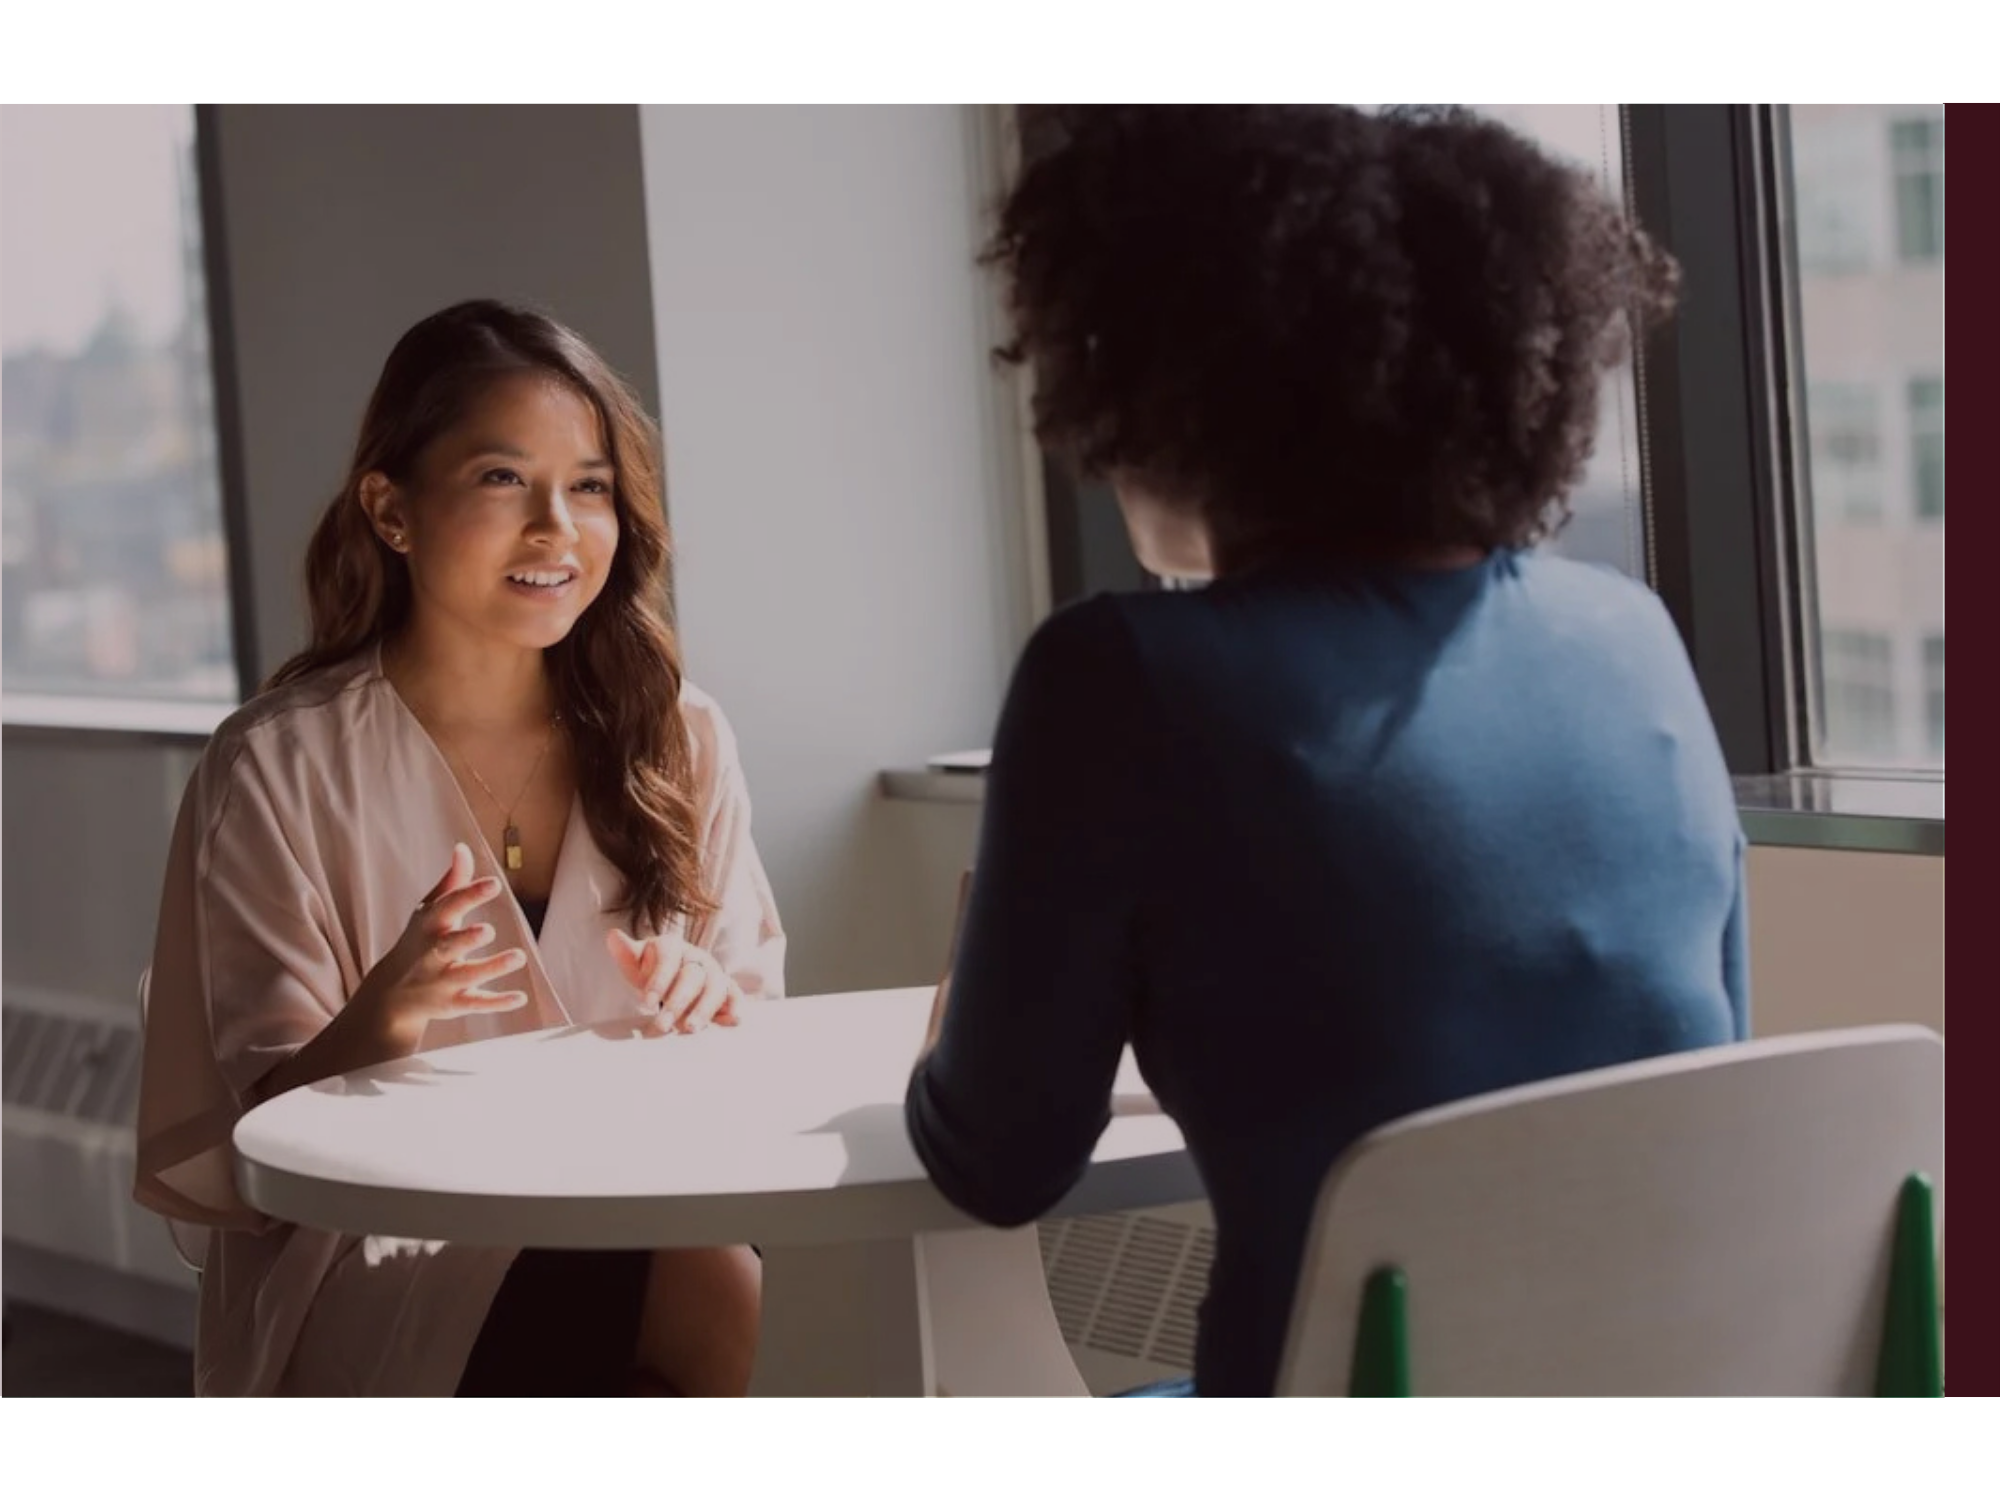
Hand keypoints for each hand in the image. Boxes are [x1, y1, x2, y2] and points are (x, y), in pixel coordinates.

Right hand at [365, 843, 529, 1032]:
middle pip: (448, 946)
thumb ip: (452, 882)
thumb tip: (463, 847)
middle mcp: (432, 954)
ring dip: (492, 967)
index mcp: (429, 926)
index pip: (448, 907)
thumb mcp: (429, 911)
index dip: (469, 895)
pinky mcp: (453, 1004)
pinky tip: (521, 997)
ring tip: (519, 956)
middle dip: (466, 939)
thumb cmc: (418, 941)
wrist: (390, 994)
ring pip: (467, 975)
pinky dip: (497, 1002)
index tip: (494, 883)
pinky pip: (476, 1004)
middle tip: (489, 930)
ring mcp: (442, 981)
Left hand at [608, 929, 740, 1033]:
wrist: (674, 976)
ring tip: (689, 1029)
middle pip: (692, 977)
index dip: (658, 981)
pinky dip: (735, 1008)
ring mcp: (715, 973)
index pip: (668, 959)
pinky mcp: (727, 989)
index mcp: (673, 946)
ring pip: (714, 988)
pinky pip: (735, 996)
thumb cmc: (652, 971)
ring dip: (703, 1009)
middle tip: (662, 1026)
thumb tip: (612, 936)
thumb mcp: (637, 963)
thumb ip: (626, 953)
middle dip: (677, 1003)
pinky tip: (730, 1022)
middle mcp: (697, 957)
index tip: (645, 1003)